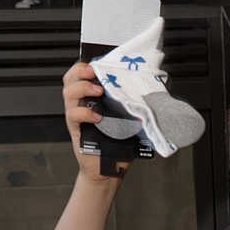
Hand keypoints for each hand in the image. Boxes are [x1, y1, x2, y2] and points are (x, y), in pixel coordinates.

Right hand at [61, 61, 132, 181]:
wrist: (112, 169)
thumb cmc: (121, 145)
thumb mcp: (132, 119)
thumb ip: (137, 102)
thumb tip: (161, 84)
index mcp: (94, 97)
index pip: (84, 73)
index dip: (88, 63)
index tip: (100, 60)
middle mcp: (83, 103)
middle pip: (70, 78)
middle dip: (80, 69)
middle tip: (94, 70)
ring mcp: (78, 116)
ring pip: (68, 93)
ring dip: (82, 87)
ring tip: (98, 90)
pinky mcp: (76, 131)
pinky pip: (73, 115)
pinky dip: (83, 113)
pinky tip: (97, 116)